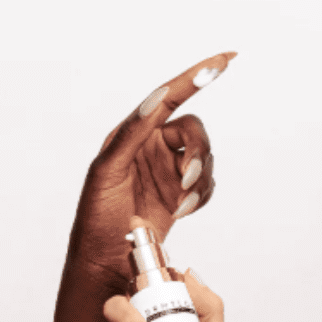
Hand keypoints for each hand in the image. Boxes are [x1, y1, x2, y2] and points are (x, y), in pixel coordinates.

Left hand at [68, 52, 234, 289]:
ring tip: (180, 204)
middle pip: (195, 131)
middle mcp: (151, 146)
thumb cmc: (97, 217)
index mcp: (132, 133)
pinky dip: (201, 197)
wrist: (105, 261)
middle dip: (198, 154)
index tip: (224, 60)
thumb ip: (133, 132)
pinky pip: (207, 185)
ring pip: (205, 159)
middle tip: (186, 180)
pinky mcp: (179, 193)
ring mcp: (167, 169)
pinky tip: (182, 211)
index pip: (169, 96)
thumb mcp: (108, 170)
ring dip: (199, 181)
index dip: (196, 76)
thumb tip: (159, 98)